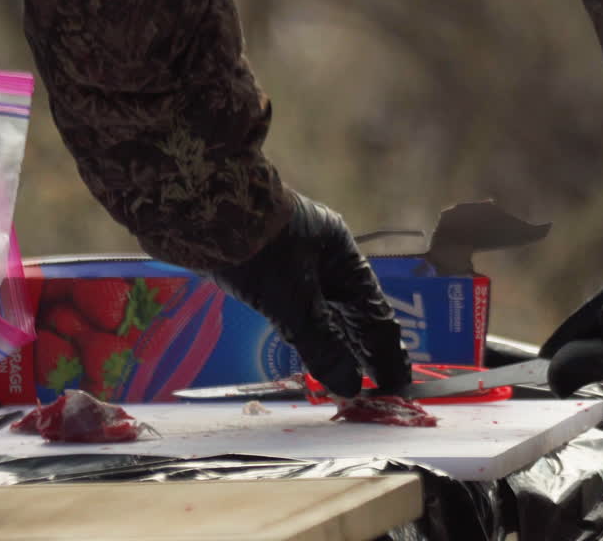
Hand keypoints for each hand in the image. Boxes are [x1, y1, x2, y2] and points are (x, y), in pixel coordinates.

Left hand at [208, 192, 411, 396]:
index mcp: (342, 254)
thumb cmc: (258, 251)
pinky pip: (299, 307)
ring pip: (326, 310)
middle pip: (353, 310)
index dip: (387, 350)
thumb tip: (349, 386)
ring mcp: (294, 261)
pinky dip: (311, 332)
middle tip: (379, 388)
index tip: (396, 383)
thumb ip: (322, 344)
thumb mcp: (294, 300)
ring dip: (338, 344)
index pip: (375, 310)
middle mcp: (323, 256)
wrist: (205, 213)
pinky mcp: (266, 269)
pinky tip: (313, 351)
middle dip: (365, 350)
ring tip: (352, 378)